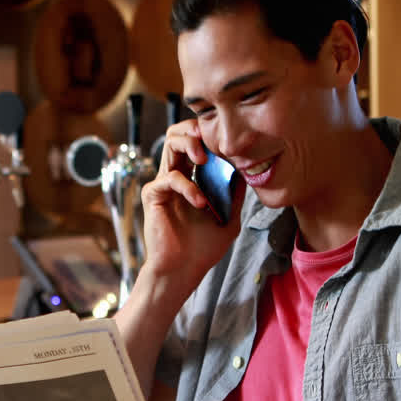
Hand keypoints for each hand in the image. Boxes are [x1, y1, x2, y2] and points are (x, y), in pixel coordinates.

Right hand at [140, 119, 243, 295]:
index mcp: (192, 179)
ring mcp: (163, 184)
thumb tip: (248, 170)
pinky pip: (170, 179)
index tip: (231, 141)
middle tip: (213, 139)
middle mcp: (175, 176)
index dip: (211, 135)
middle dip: (196, 129)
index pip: (197, 142)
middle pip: (179, 134)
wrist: (183, 271)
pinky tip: (202, 203)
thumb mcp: (229, 218)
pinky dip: (189, 187)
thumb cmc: (203, 249)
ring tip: (204, 159)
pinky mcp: (153, 195)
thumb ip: (235, 194)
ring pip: (170, 144)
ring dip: (190, 144)